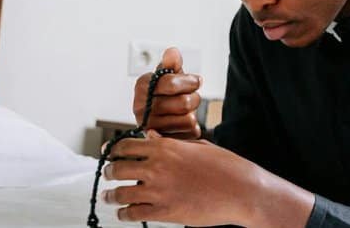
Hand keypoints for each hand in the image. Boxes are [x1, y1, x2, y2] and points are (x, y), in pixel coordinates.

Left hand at [102, 131, 312, 225]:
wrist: (241, 191)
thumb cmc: (225, 167)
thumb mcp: (197, 147)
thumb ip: (170, 142)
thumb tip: (151, 137)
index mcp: (166, 147)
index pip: (126, 146)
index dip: (113, 150)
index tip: (109, 153)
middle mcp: (157, 167)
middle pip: (117, 168)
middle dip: (109, 172)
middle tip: (107, 174)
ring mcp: (159, 190)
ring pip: (121, 193)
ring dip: (111, 194)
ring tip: (109, 196)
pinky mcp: (164, 212)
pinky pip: (134, 213)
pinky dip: (124, 213)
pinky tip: (124, 213)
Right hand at [132, 47, 202, 138]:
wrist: (159, 114)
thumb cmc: (165, 91)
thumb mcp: (168, 73)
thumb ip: (171, 62)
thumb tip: (172, 53)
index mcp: (142, 86)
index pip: (172, 83)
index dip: (190, 81)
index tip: (196, 81)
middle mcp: (141, 107)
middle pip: (184, 103)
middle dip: (194, 97)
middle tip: (192, 95)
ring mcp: (149, 126)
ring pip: (188, 119)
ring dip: (193, 113)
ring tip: (187, 109)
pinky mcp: (160, 140)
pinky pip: (188, 133)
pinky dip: (191, 127)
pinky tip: (184, 121)